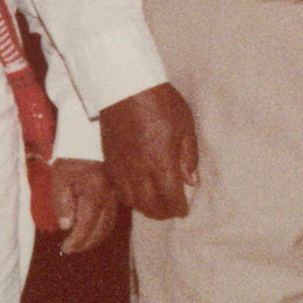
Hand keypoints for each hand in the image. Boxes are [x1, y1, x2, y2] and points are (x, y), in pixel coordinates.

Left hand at [49, 157, 121, 252]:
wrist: (93, 135)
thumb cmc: (74, 155)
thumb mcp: (60, 178)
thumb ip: (62, 203)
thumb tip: (67, 226)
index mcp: (95, 193)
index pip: (86, 227)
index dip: (76, 242)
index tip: (65, 248)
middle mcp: (110, 196)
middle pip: (102, 230)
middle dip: (86, 244)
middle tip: (72, 248)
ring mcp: (117, 194)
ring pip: (110, 224)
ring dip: (95, 237)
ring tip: (80, 241)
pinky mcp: (119, 191)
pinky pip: (113, 214)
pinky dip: (103, 226)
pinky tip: (92, 226)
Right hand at [99, 83, 197, 220]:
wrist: (127, 89)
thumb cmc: (161, 103)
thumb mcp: (185, 126)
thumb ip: (188, 156)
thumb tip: (192, 181)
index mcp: (161, 162)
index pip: (170, 198)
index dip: (178, 209)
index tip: (184, 211)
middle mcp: (139, 171)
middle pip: (150, 205)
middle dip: (163, 213)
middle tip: (172, 211)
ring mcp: (122, 169)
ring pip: (132, 202)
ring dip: (145, 208)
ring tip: (157, 205)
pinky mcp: (110, 163)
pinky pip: (119, 190)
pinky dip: (130, 198)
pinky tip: (139, 193)